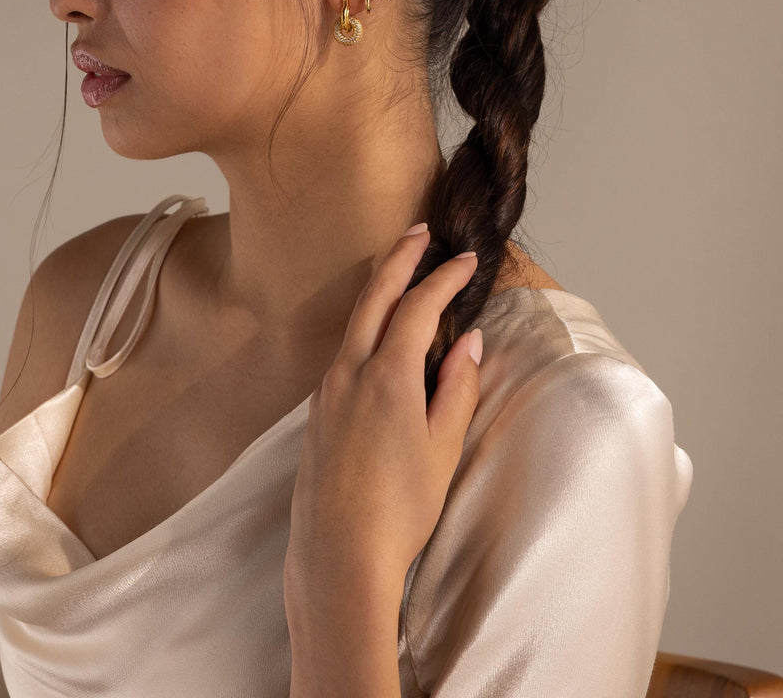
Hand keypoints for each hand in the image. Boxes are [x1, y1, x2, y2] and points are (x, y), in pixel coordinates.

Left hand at [284, 226, 482, 614]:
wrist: (338, 554)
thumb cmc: (399, 509)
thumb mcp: (443, 447)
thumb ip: (457, 387)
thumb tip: (468, 342)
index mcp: (387, 376)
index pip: (419, 307)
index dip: (444, 278)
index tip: (466, 259)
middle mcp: (349, 371)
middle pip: (375, 295)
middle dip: (399, 257)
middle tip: (420, 230)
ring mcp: (327, 389)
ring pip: (355, 320)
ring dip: (379, 288)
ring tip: (400, 269)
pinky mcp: (317, 409)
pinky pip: (343, 350)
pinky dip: (366, 325)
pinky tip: (380, 335)